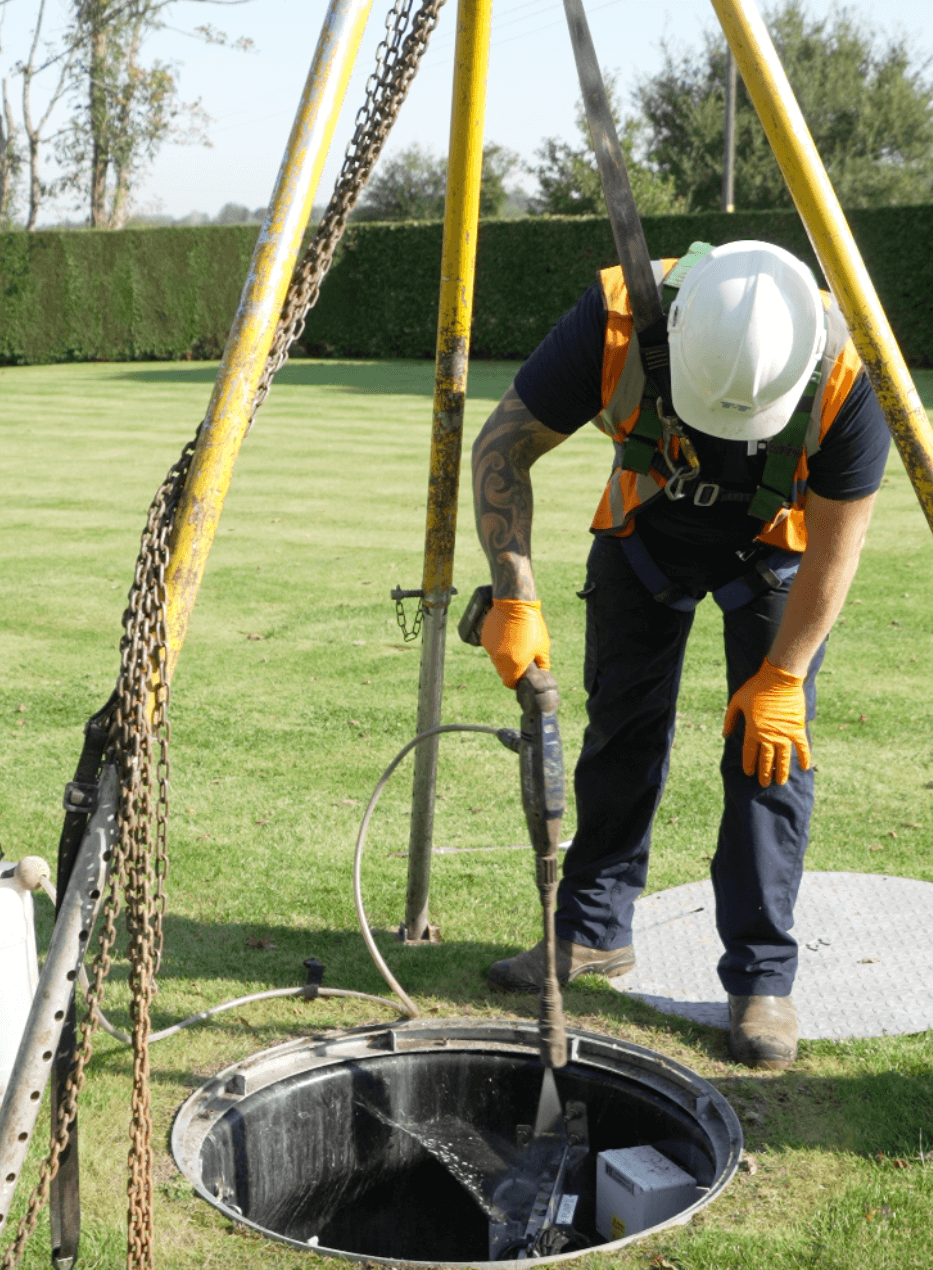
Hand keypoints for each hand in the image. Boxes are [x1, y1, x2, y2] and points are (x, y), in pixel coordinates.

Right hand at [481, 598, 550, 688]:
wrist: (515, 605)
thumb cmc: (532, 625)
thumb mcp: (543, 646)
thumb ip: (543, 663)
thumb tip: (542, 670)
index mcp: (514, 664)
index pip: (510, 683)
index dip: (516, 681)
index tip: (520, 675)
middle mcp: (500, 660)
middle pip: (502, 672)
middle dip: (510, 669)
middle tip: (519, 657)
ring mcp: (490, 649)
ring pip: (496, 660)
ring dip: (503, 657)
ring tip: (513, 644)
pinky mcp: (485, 639)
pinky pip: (491, 648)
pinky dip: (497, 646)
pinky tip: (505, 636)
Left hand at [723, 657, 809, 786]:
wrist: (780, 678)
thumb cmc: (756, 687)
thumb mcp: (737, 701)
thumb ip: (730, 719)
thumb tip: (725, 735)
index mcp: (753, 730)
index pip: (750, 753)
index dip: (749, 764)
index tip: (749, 773)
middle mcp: (769, 736)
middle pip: (766, 759)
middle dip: (764, 773)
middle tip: (764, 783)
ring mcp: (784, 734)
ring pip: (783, 758)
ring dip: (781, 771)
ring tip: (779, 782)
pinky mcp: (798, 729)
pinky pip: (802, 747)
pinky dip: (804, 758)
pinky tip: (804, 768)